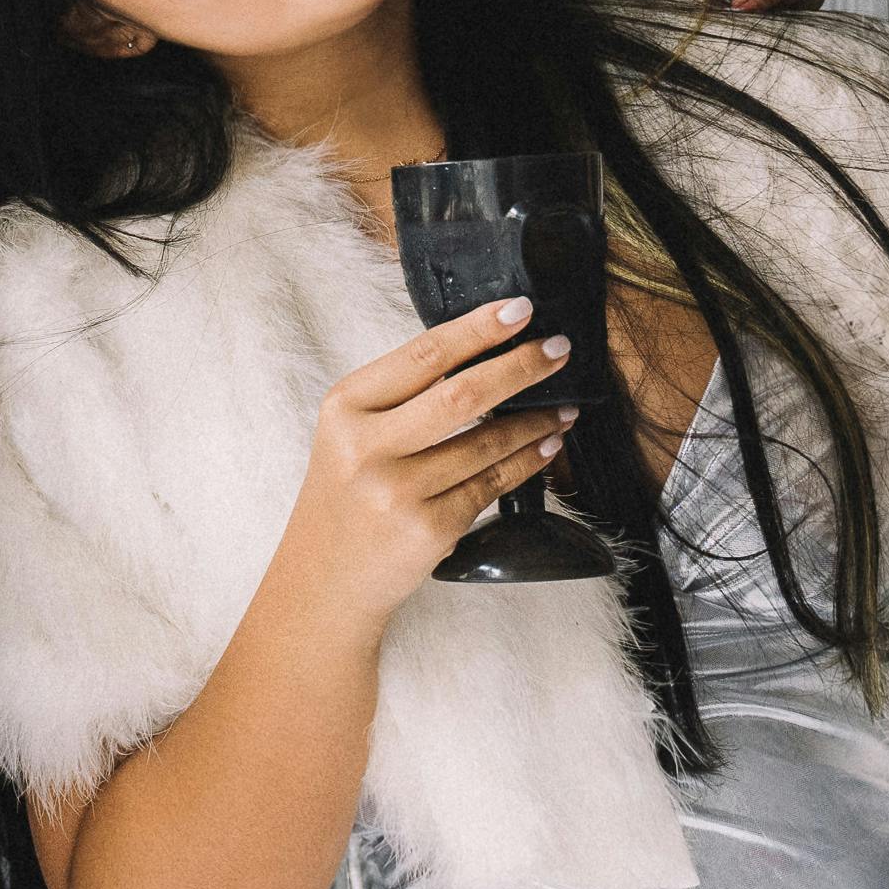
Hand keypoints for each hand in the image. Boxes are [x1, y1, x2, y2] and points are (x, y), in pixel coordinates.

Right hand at [281, 298, 581, 624]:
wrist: (325, 578)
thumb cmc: (346, 495)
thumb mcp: (350, 433)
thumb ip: (401, 397)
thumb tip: (484, 356)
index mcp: (346, 407)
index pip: (423, 355)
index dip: (478, 329)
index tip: (520, 309)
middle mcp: (368, 447)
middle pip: (462, 394)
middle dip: (520, 366)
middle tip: (558, 349)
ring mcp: (399, 491)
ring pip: (486, 443)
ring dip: (535, 420)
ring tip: (563, 404)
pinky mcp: (429, 529)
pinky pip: (493, 484)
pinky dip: (527, 462)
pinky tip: (547, 445)